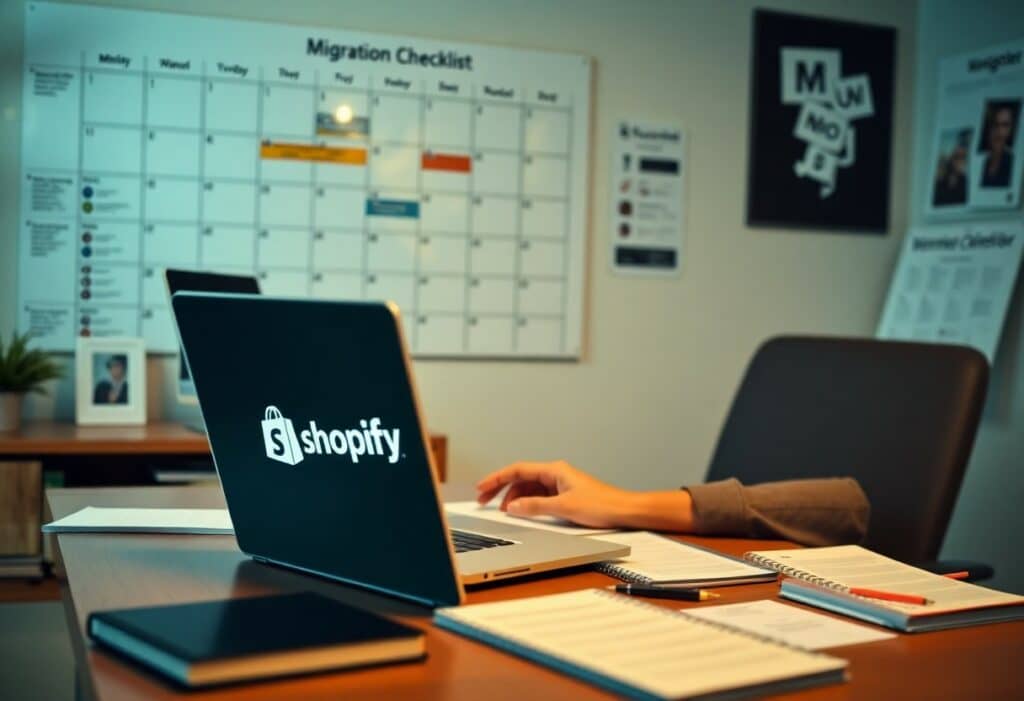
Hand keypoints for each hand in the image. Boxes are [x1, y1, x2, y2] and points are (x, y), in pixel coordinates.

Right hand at [475, 460, 634, 527]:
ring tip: (504, 511)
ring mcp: (560, 485)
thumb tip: (514, 506)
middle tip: (484, 499)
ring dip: (515, 498)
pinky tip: (522, 511)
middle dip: (501, 488)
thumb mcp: (564, 508)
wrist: (624, 511)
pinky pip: (538, 496)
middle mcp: (556, 474)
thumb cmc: (602, 505)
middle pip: (521, 478)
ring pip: (529, 488)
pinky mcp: (564, 496)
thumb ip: (536, 507)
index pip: (518, 469)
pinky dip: (527, 503)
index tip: (482, 487)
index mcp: (554, 470)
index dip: (497, 478)